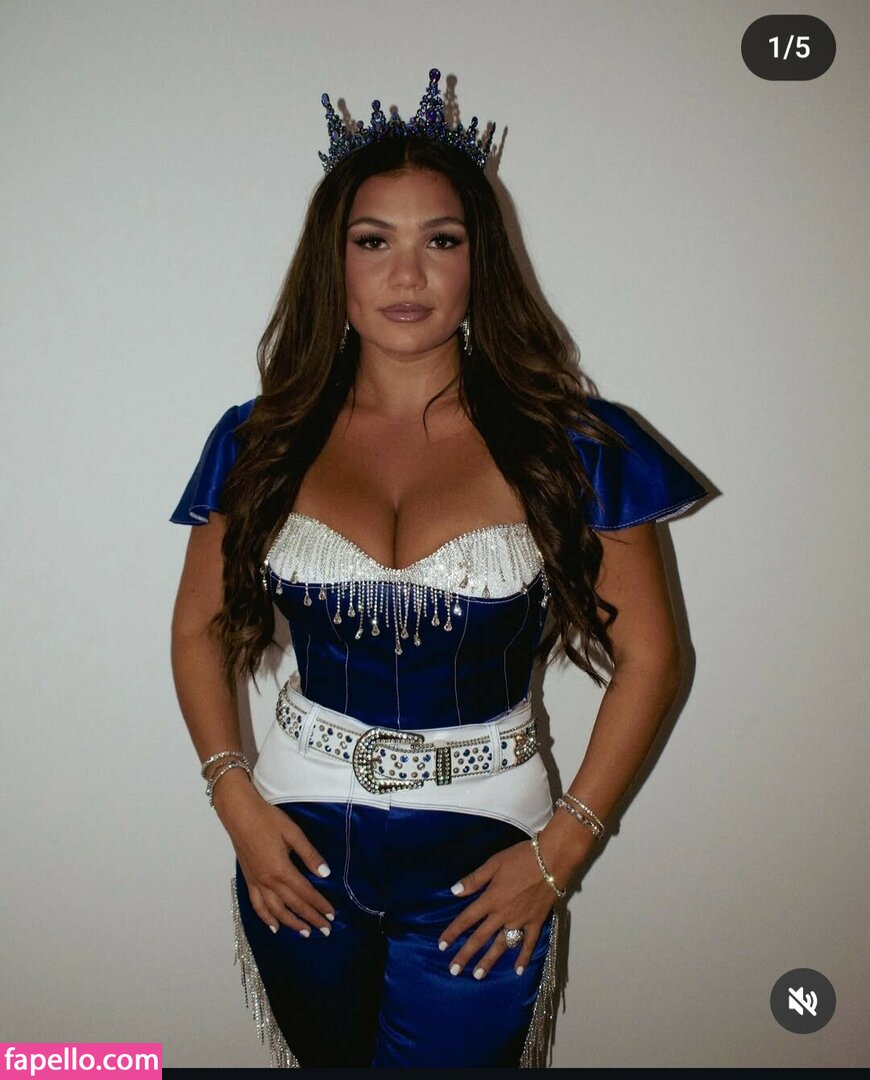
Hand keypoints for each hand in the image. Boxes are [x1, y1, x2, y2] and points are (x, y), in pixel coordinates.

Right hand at [213, 772, 334, 936]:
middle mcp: (268, 881)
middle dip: (311, 919)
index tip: (332, 916)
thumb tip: (325, 873)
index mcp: (281, 870)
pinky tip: (274, 927)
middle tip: (325, 931)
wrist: (239, 814)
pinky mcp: (248, 880)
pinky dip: (266, 918)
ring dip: (291, 924)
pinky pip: (257, 905)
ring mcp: (256, 883)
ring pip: (275, 911)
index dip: (320, 905)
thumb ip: (309, 855)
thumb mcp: (293, 833)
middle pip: (293, 905)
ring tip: (305, 933)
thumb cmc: (267, 819)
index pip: (306, 893)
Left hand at [436, 836, 560, 979]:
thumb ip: (474, 879)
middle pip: (480, 937)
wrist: (552, 860)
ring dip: (489, 961)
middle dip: (465, 954)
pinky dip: (524, 957)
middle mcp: (503, 914)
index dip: (453, 932)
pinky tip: (518, 971)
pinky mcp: (536, 922)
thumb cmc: (521, 858)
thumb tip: (454, 891)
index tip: (441, 946)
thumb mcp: (494, 863)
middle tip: (453, 970)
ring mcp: (520, 921)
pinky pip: (529, 943)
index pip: (467, 919)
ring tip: (478, 975)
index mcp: (491, 899)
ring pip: (501, 945)